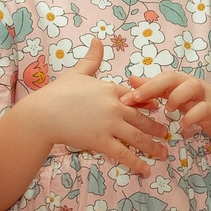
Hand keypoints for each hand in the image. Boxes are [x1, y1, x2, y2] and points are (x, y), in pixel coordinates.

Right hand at [17, 39, 166, 171]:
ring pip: (137, 137)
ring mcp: (109, 125)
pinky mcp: (101, 141)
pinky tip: (145, 170)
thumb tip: (97, 40)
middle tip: (167, 134)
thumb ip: (92, 59)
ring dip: (152, 146)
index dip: (149, 102)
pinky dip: (136, 163)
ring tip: (164, 153)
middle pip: (141, 118)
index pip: (136, 96)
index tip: (159, 107)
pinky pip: (123, 153)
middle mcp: (114, 107)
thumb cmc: (57, 93)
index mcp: (111, 89)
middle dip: (156, 128)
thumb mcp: (78, 73)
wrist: (43, 114)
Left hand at [127, 68, 210, 142]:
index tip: (124, 98)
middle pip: (172, 77)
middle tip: (136, 98)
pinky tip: (183, 126)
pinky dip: (192, 117)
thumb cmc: (197, 103)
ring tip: (168, 110)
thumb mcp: (174, 94)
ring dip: (177, 97)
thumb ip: (153, 88)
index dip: (142, 86)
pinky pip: (203, 109)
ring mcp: (203, 96)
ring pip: (191, 87)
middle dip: (152, 86)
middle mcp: (190, 84)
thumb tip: (131, 79)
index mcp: (179, 81)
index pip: (159, 78)